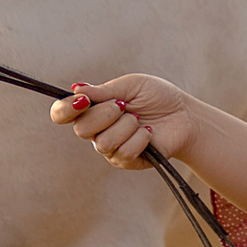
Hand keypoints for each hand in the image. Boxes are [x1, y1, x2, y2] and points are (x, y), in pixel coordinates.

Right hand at [48, 74, 191, 169]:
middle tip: (126, 106)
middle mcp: (96, 130)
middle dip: (106, 114)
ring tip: (140, 120)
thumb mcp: (131, 86)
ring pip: (103, 143)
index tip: (84, 100)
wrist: (184, 115)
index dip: (65, 109)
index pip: (62, 114)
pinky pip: (124, 153)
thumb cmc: (157, 97)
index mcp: (92, 109)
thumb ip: (103, 90)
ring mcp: (110, 148)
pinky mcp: (126, 161)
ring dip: (126, 126)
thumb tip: (76, 89)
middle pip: (81, 129)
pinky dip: (139, 139)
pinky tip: (148, 133)